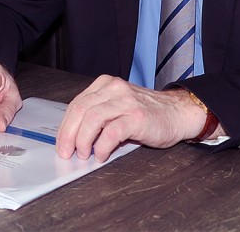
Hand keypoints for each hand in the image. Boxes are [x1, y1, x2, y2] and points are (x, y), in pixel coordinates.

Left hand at [56, 76, 206, 161]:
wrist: (178, 113)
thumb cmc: (148, 113)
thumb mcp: (118, 106)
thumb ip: (99, 115)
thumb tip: (75, 137)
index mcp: (106, 85)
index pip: (77, 104)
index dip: (65, 126)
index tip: (61, 142)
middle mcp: (114, 89)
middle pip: (80, 110)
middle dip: (68, 134)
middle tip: (67, 152)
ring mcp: (126, 101)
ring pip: (92, 119)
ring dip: (83, 140)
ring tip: (84, 154)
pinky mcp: (137, 117)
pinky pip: (112, 131)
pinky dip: (102, 146)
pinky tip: (101, 154)